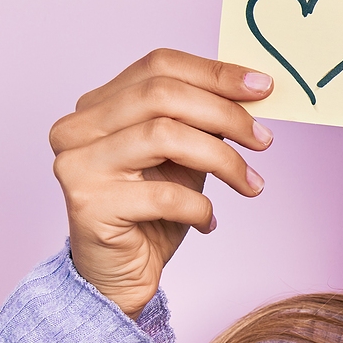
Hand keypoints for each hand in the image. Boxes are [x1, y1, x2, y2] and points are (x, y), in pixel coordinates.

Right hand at [49, 48, 273, 316]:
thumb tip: (253, 91)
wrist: (120, 277)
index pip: (158, 65)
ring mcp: (77, 164)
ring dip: (222, 159)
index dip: (215, 73)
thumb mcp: (184, 156)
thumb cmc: (153, 213)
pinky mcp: (88, 205)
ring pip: (163, 136)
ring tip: (250, 184)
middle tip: (264, 140)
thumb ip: (203, 120)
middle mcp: (77, 128)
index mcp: (98, 105)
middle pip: (161, 94)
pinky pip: (163, 194)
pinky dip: (200, 207)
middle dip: (225, 114)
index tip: (262, 87)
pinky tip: (209, 222)